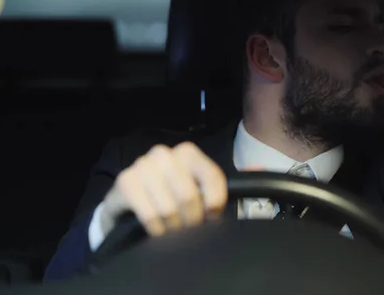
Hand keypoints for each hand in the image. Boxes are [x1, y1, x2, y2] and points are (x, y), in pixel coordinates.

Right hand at [99, 142, 227, 236]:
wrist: (128, 203)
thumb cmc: (170, 198)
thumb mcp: (200, 190)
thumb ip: (229, 182)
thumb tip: (257, 167)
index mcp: (188, 153)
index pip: (212, 177)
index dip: (215, 204)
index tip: (211, 218)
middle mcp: (165, 153)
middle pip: (189, 196)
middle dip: (192, 220)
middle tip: (188, 229)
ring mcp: (143, 165)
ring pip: (169, 208)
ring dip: (173, 228)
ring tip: (172, 230)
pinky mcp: (125, 181)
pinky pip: (149, 214)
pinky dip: (156, 229)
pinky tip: (156, 230)